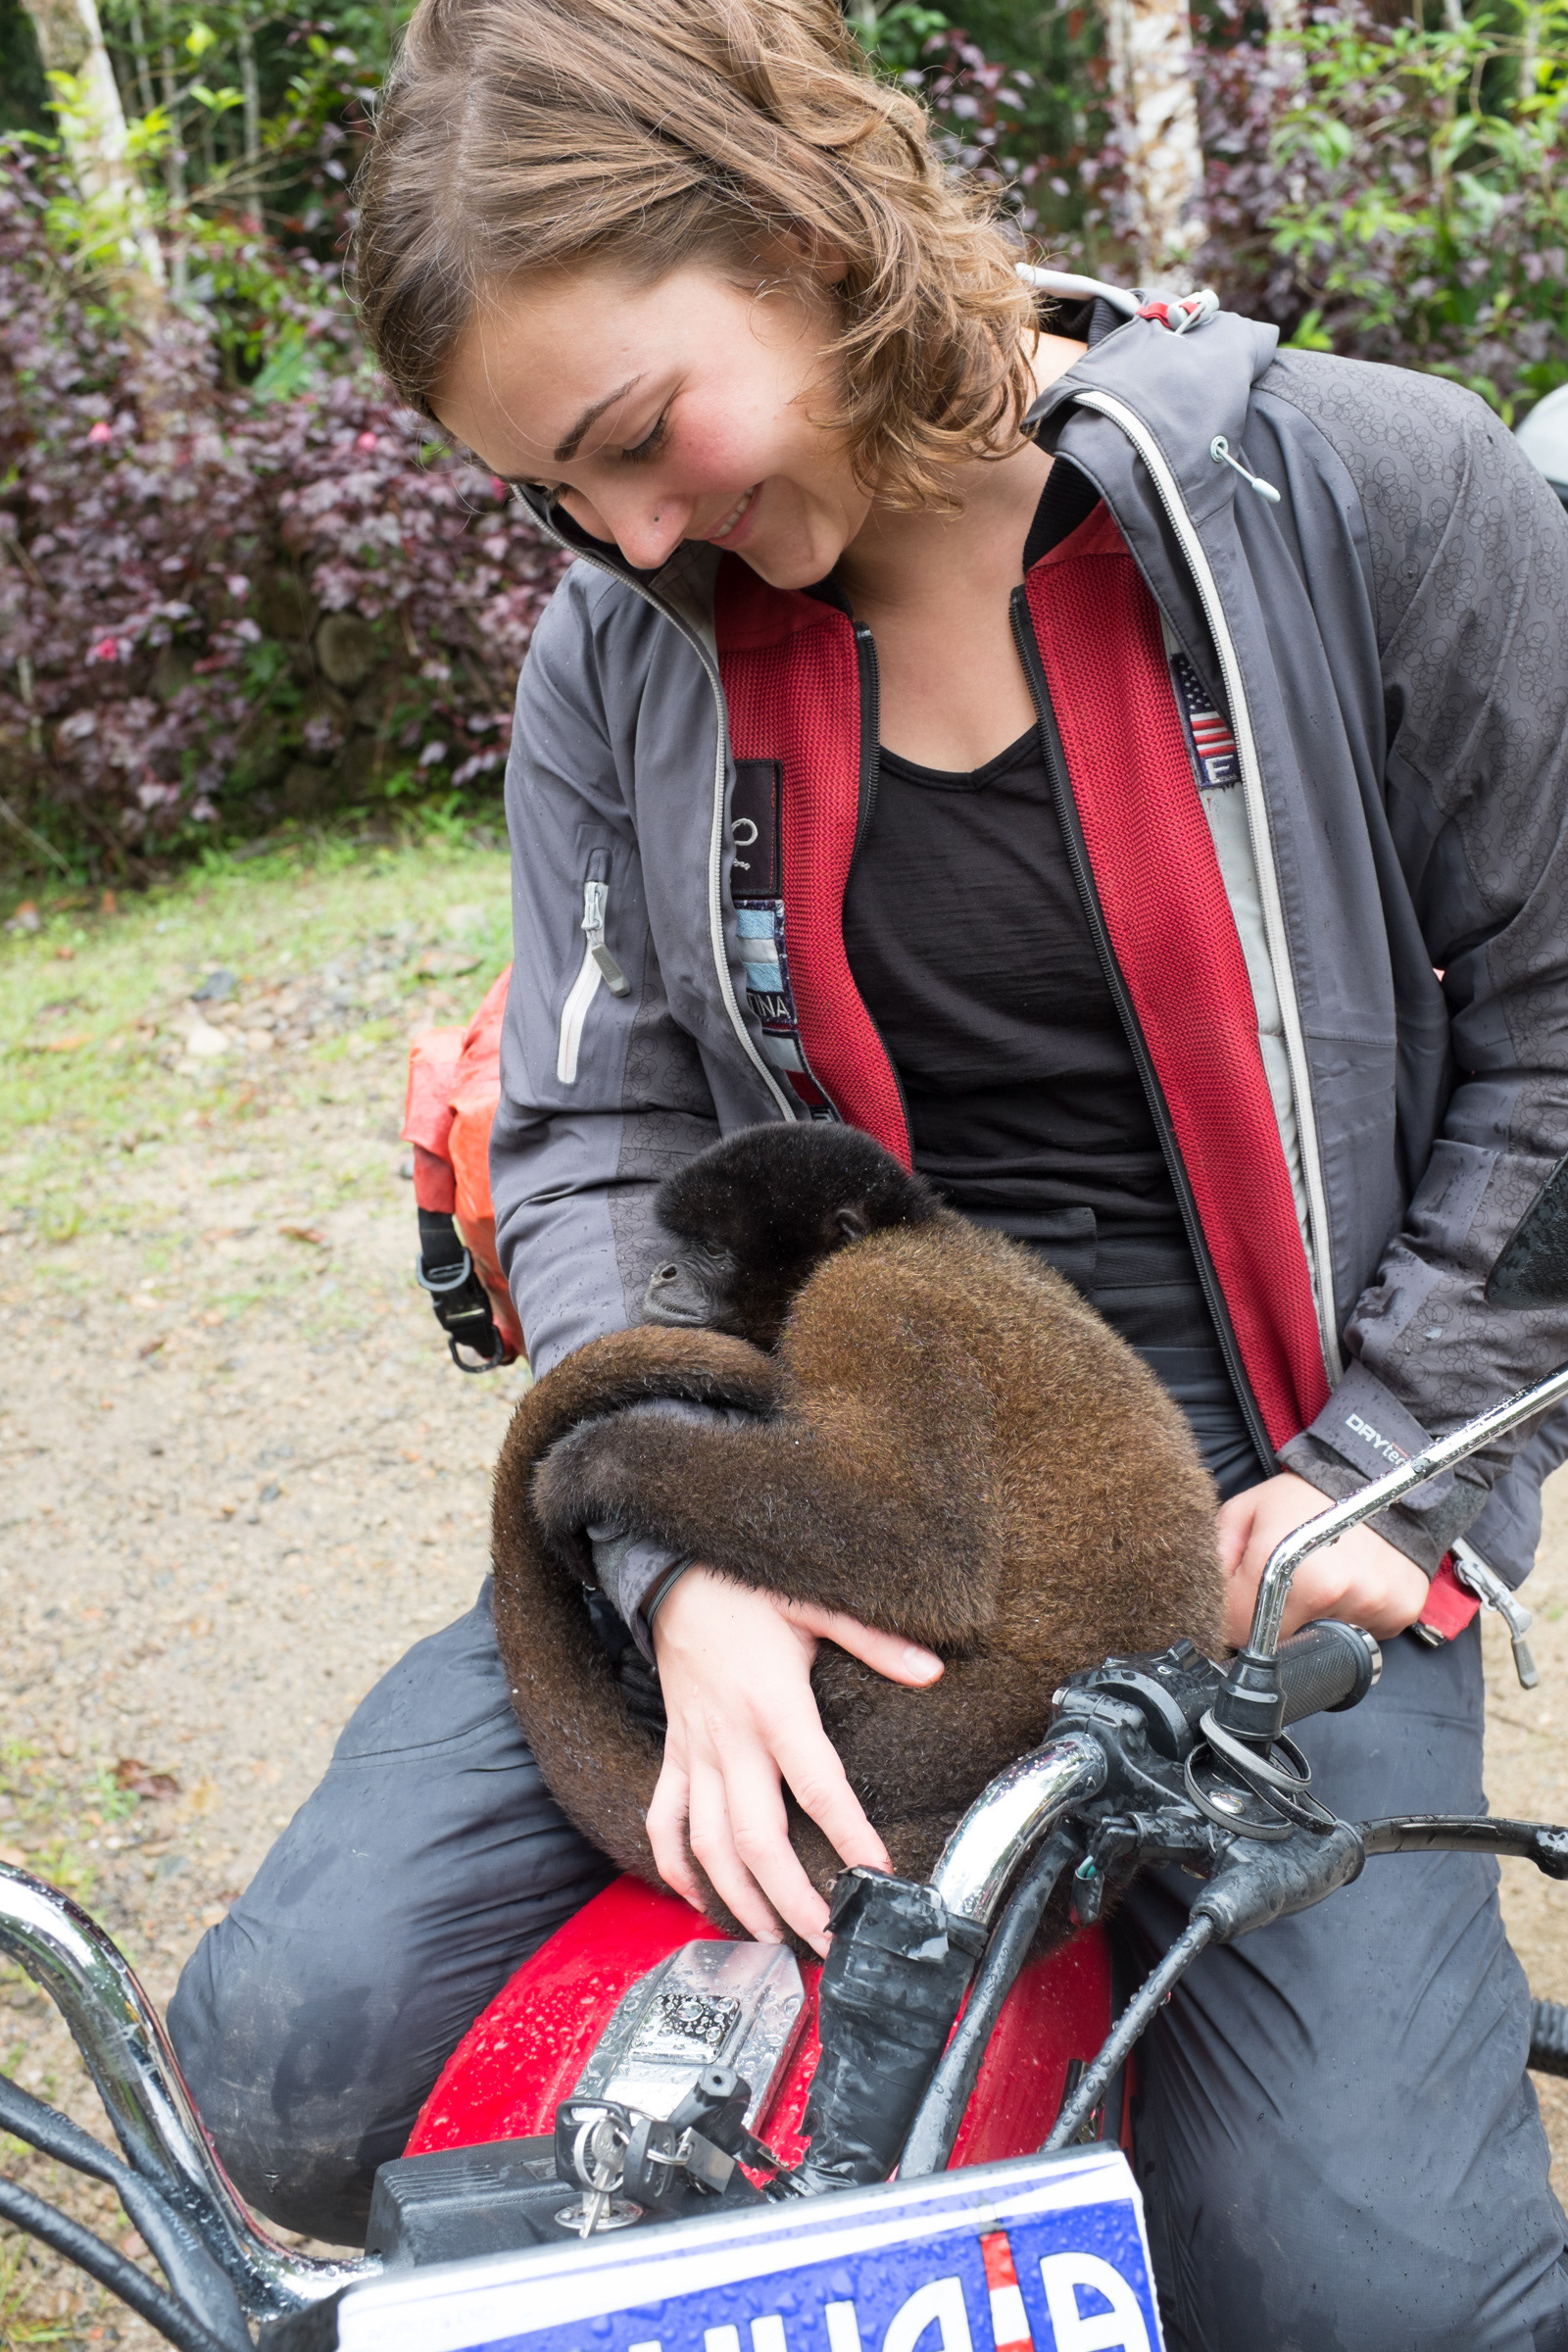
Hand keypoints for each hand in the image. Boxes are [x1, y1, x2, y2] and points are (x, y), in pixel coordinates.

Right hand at [647, 1568, 943, 1954]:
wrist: (672, 1576)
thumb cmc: (747, 1591)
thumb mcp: (815, 1604)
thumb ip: (875, 1640)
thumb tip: (931, 1668)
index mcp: (775, 1706)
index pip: (818, 1787)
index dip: (850, 1835)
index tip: (877, 1874)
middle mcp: (731, 1740)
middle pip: (758, 1838)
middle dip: (791, 1898)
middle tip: (825, 1939)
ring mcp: (696, 1753)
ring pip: (709, 1844)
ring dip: (737, 1898)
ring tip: (771, 1936)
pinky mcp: (674, 1754)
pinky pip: (664, 1819)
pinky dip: (674, 1865)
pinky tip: (698, 1898)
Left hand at [1216, 1471, 1429, 1647]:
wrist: (1376, 1475)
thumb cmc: (1305, 1494)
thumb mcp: (1244, 1512)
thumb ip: (1216, 1557)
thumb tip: (1206, 1602)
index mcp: (1288, 1574)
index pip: (1240, 1632)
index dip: (1235, 1618)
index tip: (1243, 1600)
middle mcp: (1333, 1595)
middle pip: (1283, 1643)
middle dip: (1275, 1621)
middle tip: (1286, 1581)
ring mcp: (1371, 1607)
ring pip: (1325, 1640)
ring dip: (1315, 1619)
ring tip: (1321, 1576)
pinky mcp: (1399, 1613)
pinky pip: (1363, 1634)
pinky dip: (1351, 1616)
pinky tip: (1351, 1582)